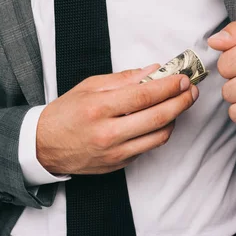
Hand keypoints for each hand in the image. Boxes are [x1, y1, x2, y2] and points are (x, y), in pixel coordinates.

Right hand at [37, 65, 198, 174]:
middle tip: (191, 91)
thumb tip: (153, 70)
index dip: (168, 86)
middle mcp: (107, 133)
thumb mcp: (88, 87)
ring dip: (174, 119)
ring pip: (158, 136)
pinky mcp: (118, 164)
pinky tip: (158, 120)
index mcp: (98, 108)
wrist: (44, 146)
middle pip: (157, 117)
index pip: (143, 96)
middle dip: (181, 102)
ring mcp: (114, 152)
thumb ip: (123, 79)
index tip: (183, 78)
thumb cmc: (65, 113)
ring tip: (177, 104)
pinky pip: (147, 147)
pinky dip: (158, 132)